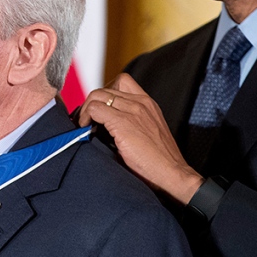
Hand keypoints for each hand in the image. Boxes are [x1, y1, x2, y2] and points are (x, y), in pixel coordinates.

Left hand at [77, 73, 203, 204]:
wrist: (172, 173)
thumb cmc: (160, 160)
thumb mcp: (148, 132)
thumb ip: (132, 122)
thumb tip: (108, 124)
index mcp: (148, 103)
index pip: (121, 82)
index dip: (105, 95)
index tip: (99, 110)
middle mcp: (141, 102)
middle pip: (106, 89)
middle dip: (92, 102)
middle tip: (87, 118)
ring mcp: (132, 111)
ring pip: (97, 96)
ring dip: (86, 109)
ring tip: (85, 124)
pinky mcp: (123, 122)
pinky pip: (95, 109)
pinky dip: (86, 117)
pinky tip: (86, 129)